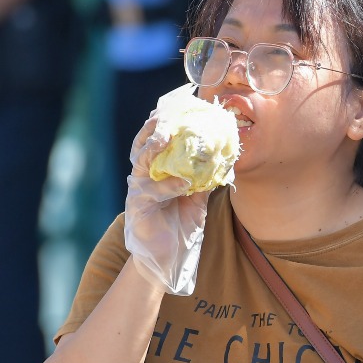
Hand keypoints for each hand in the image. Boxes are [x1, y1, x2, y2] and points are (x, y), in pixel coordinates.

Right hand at [124, 112, 209, 295]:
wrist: (169, 256)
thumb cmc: (181, 223)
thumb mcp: (197, 197)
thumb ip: (205, 178)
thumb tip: (225, 159)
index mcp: (157, 171)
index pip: (158, 142)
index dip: (164, 124)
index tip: (177, 107)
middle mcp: (144, 177)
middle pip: (143, 146)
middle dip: (152, 129)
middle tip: (163, 114)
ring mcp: (138, 191)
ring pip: (141, 163)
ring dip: (152, 149)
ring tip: (165, 138)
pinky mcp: (137, 208)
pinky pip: (151, 192)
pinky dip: (167, 186)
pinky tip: (183, 184)